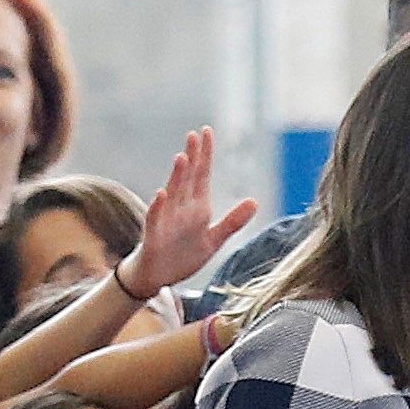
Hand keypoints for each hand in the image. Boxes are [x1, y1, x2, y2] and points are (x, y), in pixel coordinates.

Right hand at [124, 127, 258, 292]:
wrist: (159, 277)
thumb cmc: (183, 256)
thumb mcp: (214, 240)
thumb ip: (233, 221)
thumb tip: (255, 201)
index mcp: (197, 208)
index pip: (201, 175)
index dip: (205, 155)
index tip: (206, 132)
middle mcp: (180, 209)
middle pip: (187, 179)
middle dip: (191, 157)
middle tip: (194, 135)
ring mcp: (166, 220)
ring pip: (172, 194)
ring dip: (177, 176)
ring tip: (182, 157)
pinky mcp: (154, 235)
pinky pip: (155, 218)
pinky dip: (158, 207)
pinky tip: (161, 193)